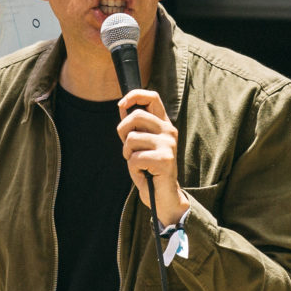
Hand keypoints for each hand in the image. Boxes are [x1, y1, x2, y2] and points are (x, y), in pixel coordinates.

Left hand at [117, 88, 186, 224]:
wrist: (162, 196)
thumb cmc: (148, 169)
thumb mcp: (139, 144)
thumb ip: (133, 127)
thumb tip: (122, 105)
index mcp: (164, 125)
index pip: (153, 97)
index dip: (135, 95)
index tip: (122, 103)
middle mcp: (169, 131)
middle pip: (136, 116)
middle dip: (123, 131)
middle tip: (128, 149)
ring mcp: (168, 145)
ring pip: (132, 139)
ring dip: (127, 154)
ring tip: (139, 163)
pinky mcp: (164, 160)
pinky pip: (134, 157)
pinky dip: (132, 167)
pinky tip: (143, 172)